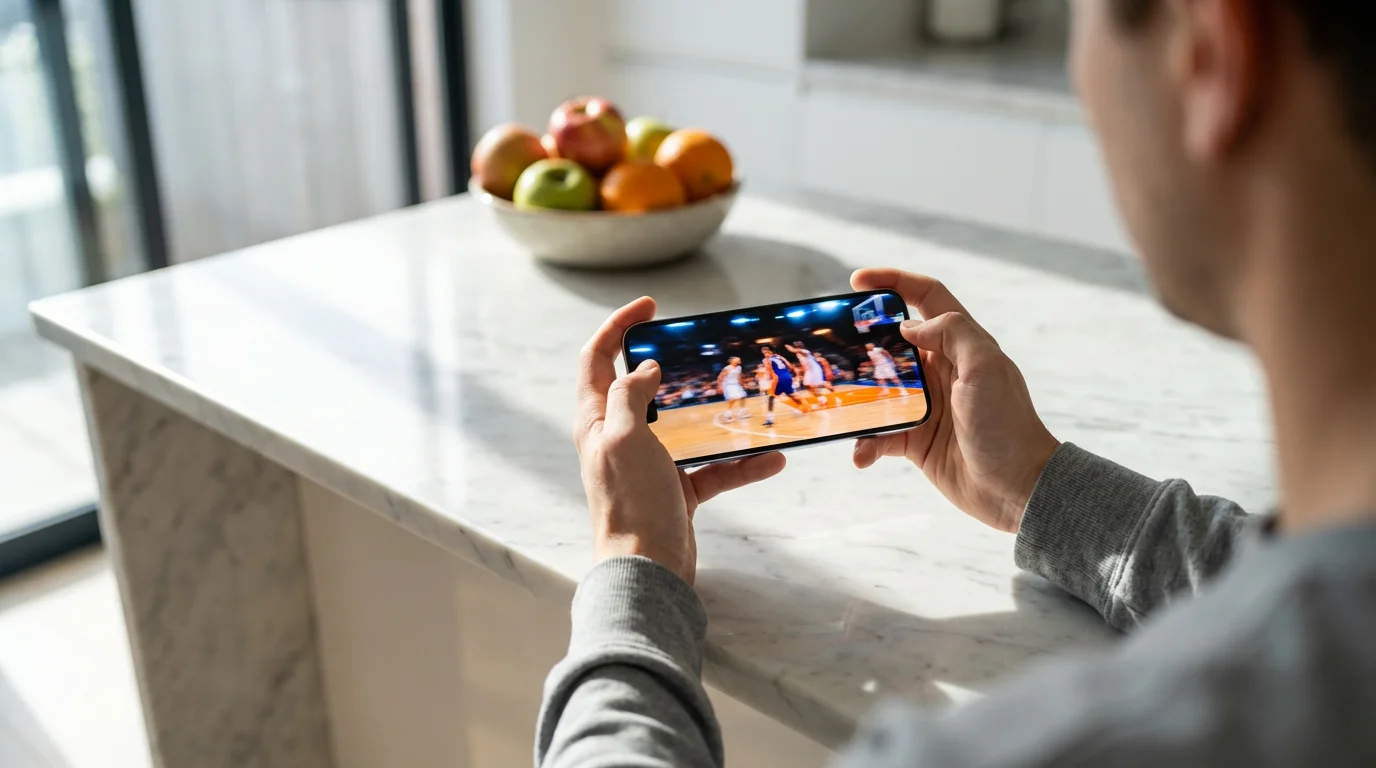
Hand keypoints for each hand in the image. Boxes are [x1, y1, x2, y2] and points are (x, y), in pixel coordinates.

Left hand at [575, 297, 786, 583]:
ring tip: (745, 394)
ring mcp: (649, 466)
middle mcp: (619, 439)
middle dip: (673, 364)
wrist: (647, 573)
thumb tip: (644, 370)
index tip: (653, 306)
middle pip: (642, 388)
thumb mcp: (624, 438)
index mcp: (596, 421)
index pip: (597, 358)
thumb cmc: (630, 504)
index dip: (619, 325)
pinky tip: (772, 458)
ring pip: (684, 426)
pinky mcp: (677, 492)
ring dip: (715, 413)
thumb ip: (630, 396)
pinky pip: (713, 468)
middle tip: (703, 346)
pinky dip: (741, 463)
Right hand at [850, 269, 1058, 532]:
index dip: (893, 282)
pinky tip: (862, 454)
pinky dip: (867, 443)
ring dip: (857, 397)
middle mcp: (941, 369)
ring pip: (879, 389)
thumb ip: (951, 333)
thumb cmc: (1007, 425)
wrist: (1017, 488)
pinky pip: (880, 434)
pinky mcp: (916, 440)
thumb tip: (908, 326)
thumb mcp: (985, 367)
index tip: (857, 281)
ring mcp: (926, 405)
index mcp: (960, 344)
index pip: (925, 297)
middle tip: (833, 346)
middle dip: (861, 341)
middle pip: (892, 342)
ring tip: (838, 404)